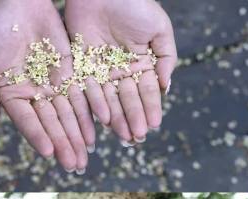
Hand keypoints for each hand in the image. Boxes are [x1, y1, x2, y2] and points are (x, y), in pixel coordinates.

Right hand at [0, 0, 94, 172]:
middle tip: (75, 166)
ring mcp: (54, 86)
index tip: (49, 152)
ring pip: (69, 115)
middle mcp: (35, 95)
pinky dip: (89, 115)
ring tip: (86, 157)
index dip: (38, 136)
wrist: (17, 4)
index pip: (28, 121)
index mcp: (12, 96)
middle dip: (64, 145)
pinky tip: (95, 133)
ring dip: (78, 137)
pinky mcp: (72, 74)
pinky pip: (82, 98)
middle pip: (52, 124)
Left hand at [65, 0, 177, 143]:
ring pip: (110, 99)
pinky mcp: (82, 64)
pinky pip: (89, 88)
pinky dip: (96, 103)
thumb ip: (166, 59)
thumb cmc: (136, 3)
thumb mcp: (160, 29)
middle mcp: (123, 70)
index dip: (151, 108)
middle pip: (129, 99)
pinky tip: (104, 119)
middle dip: (134, 119)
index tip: (154, 125)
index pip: (148, 91)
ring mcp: (102, 69)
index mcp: (142, 63)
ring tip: (123, 135)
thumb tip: (166, 88)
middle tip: (138, 138)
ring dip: (117, 118)